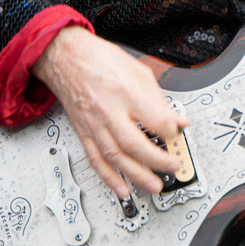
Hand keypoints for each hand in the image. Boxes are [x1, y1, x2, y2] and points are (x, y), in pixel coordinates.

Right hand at [32, 25, 187, 205]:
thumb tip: (178, 120)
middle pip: (134, 144)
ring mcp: (94, 124)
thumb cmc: (100, 59)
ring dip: (136, 175)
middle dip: (156, 161)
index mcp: (126, 91)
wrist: (66, 57)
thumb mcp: (138, 71)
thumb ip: (159, 99)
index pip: (155, 120)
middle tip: (173, 166)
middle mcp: (109, 110)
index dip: (171, 131)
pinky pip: (95, 159)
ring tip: (153, 185)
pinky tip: (121, 188)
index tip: (178, 133)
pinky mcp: (83, 132)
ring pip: (115, 156)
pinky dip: (108, 177)